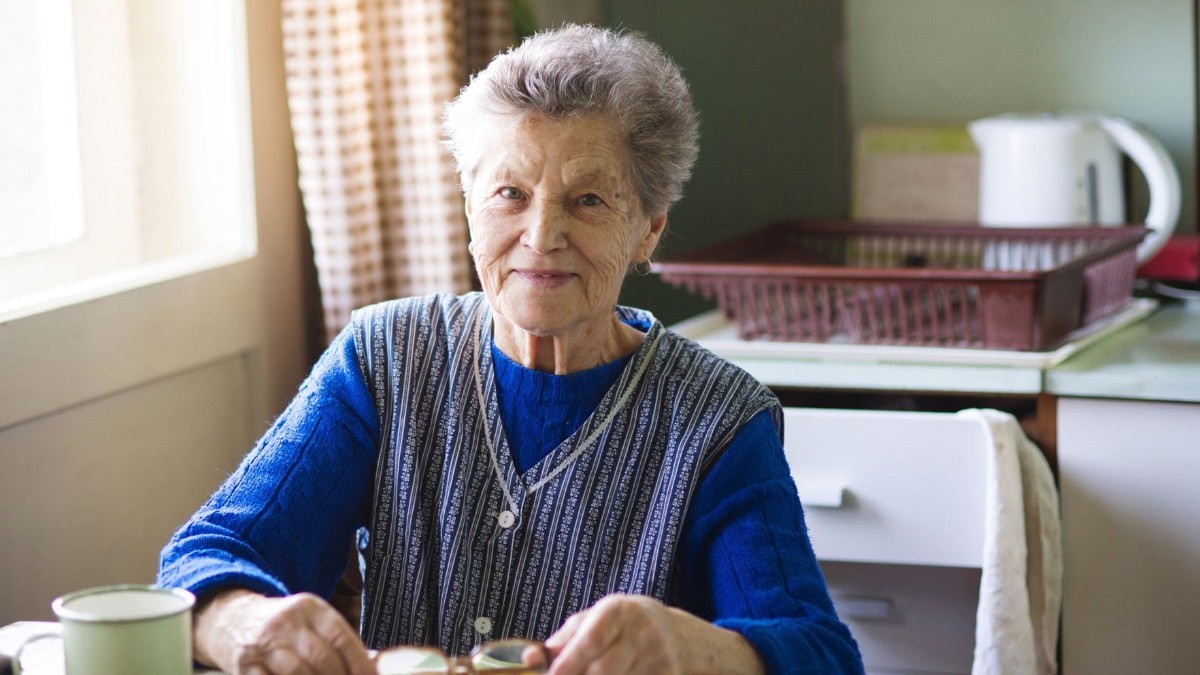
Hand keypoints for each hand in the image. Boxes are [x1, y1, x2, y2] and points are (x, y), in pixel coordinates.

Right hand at [193, 588, 375, 674]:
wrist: (233, 621)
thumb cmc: (284, 626)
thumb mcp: (310, 620)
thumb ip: (336, 641)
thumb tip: (368, 669)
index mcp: (309, 608)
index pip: (341, 636)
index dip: (359, 663)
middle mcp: (286, 622)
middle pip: (321, 658)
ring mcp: (264, 644)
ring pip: (298, 673)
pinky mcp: (245, 666)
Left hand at [543, 594, 764, 674]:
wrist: (674, 633)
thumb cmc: (620, 626)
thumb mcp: (593, 620)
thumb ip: (563, 639)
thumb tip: (530, 658)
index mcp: (618, 610)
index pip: (592, 639)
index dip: (570, 662)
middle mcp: (643, 631)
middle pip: (605, 669)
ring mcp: (660, 656)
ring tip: (590, 674)